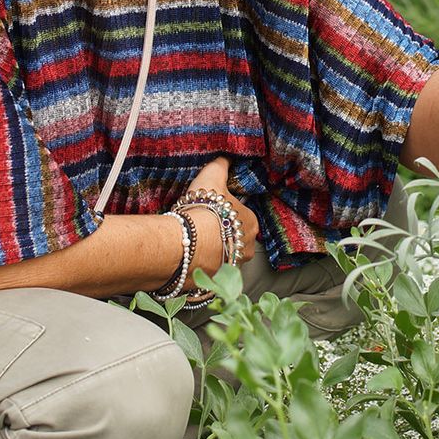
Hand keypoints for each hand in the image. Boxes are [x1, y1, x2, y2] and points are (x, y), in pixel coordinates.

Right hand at [183, 156, 259, 270]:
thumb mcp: (212, 177)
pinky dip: (202, 267)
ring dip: (214, 253)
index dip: (228, 214)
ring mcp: (232, 267)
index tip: (214, 212)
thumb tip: (225, 156)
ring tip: (195, 244)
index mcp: (251, 223)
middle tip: (203, 228)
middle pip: (237, 240)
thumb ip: (221, 165)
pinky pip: (210, 273)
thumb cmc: (205, 209)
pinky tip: (190, 259)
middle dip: (223, 236)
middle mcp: (247, 248)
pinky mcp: (216, 282)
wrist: (187, 243)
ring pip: (225, 258)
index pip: (245, 217)